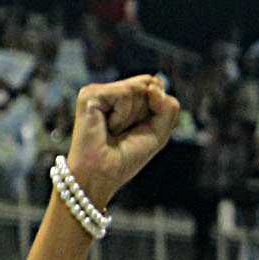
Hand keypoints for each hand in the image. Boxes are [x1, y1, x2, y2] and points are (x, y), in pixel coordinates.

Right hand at [63, 75, 182, 205]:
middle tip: (123, 131)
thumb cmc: (125, 157)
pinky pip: (125, 93)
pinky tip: (107, 126)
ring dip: (132, 116)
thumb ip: (168, 105)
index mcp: (124, 98)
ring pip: (139, 87)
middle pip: (149, 84)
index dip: (155, 110)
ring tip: (113, 130)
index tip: (136, 129)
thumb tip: (152, 84)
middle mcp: (110, 91)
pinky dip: (122, 115)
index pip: (156, 86)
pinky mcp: (90, 94)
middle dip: (144, 113)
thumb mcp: (159, 130)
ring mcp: (98, 91)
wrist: (102, 175)